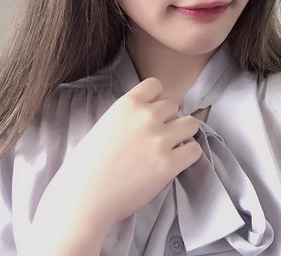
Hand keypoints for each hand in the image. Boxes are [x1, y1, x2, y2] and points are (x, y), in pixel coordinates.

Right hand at [44, 77, 201, 230]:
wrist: (85, 195)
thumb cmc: (88, 164)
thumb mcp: (105, 125)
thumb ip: (128, 116)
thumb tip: (149, 115)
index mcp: (127, 104)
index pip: (155, 85)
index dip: (156, 99)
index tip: (152, 113)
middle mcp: (146, 117)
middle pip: (174, 105)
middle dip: (169, 118)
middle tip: (159, 136)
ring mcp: (159, 140)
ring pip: (191, 124)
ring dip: (183, 134)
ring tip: (172, 147)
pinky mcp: (169, 164)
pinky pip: (195, 150)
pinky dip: (188, 156)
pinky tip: (175, 162)